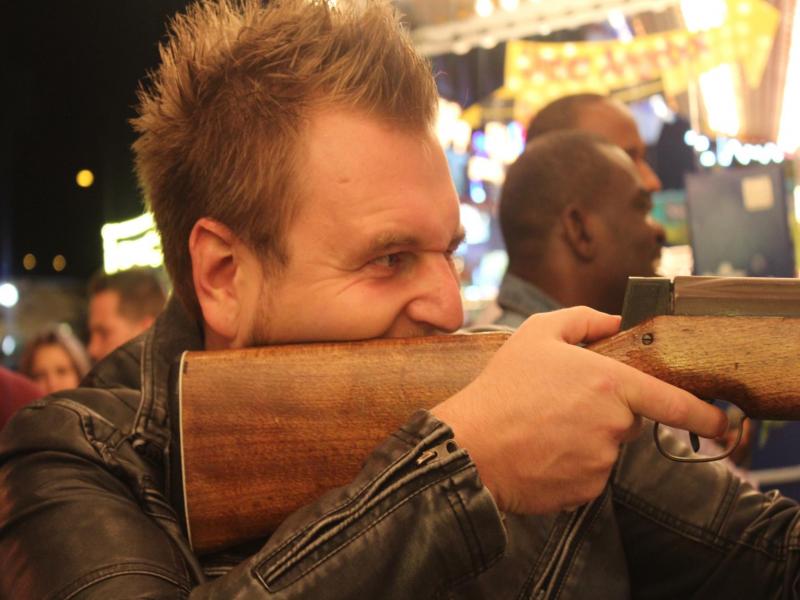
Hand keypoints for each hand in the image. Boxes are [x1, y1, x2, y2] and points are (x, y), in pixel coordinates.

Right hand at [431, 306, 727, 514]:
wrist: (471, 446)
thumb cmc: (502, 388)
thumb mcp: (536, 333)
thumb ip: (582, 318)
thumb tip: (614, 320)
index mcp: (609, 383)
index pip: (674, 403)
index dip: (705, 415)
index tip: (724, 422)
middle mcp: (613, 425)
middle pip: (627, 421)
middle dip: (604, 412)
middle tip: (560, 404)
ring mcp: (601, 462)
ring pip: (606, 449)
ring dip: (585, 439)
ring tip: (543, 428)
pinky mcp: (585, 490)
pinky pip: (589, 475)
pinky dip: (572, 464)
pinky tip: (542, 451)